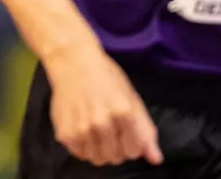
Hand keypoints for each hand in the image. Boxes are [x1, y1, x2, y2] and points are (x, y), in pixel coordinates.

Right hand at [44, 45, 162, 166]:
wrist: (72, 61)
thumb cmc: (105, 77)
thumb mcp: (131, 97)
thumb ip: (145, 130)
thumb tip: (156, 159)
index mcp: (122, 112)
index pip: (134, 151)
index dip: (131, 144)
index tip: (125, 132)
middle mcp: (101, 122)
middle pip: (115, 157)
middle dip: (115, 147)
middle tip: (109, 129)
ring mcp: (81, 128)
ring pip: (97, 159)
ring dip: (98, 148)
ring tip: (95, 129)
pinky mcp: (65, 132)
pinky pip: (80, 154)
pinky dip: (83, 146)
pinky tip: (82, 128)